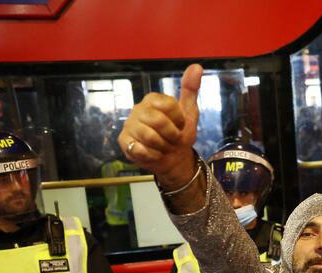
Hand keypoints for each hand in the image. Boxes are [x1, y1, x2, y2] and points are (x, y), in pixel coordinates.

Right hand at [118, 64, 202, 189]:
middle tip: (173, 139)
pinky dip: (153, 155)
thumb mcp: (189, 112)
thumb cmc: (180, 133)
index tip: (180, 125)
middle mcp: (138, 109)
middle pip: (158, 121)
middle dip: (172, 135)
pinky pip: (141, 150)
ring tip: (164, 146)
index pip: (168, 105)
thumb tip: (197, 66)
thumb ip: (190, 90)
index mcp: (152, 99)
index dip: (179, 120)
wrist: (174, 158)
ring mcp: (129, 125)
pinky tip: (154, 154)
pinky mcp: (124, 142)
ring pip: (150, 137)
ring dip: (164, 146)